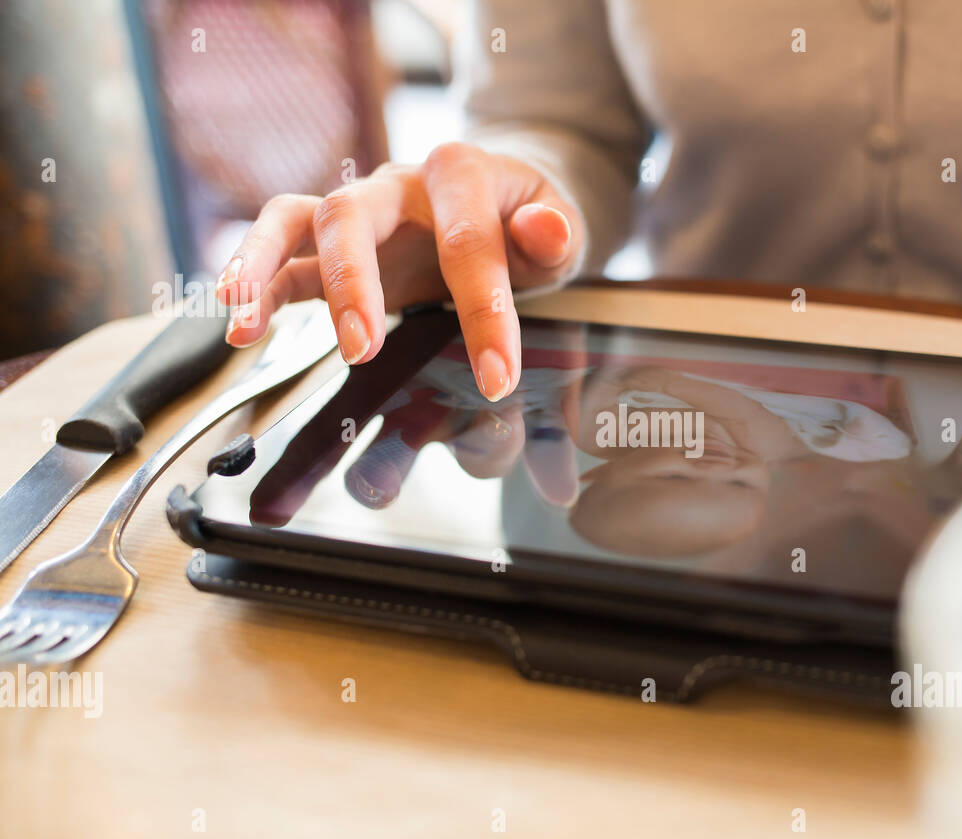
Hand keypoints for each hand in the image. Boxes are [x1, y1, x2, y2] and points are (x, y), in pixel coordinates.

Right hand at [216, 143, 582, 400]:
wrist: (503, 204)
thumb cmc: (527, 222)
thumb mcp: (560, 227)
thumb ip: (555, 232)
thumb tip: (547, 229)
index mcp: (459, 174)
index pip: (467, 242)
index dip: (483, 313)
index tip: (497, 378)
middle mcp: (397, 185)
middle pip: (352, 214)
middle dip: (352, 283)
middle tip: (361, 351)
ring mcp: (359, 213)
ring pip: (296, 221)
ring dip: (264, 267)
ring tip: (243, 319)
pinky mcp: (334, 245)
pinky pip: (284, 255)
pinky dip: (257, 286)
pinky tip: (239, 327)